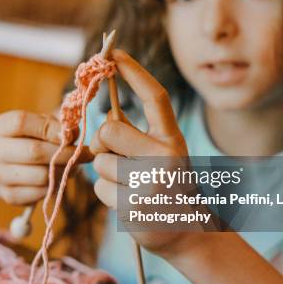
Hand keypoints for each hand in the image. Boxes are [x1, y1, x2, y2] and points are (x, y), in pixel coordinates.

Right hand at [0, 110, 92, 205]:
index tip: (70, 134)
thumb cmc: (28, 139)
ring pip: (40, 175)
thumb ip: (57, 124)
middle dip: (65, 153)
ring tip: (72, 165)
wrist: (6, 165)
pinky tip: (58, 178)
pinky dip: (55, 186)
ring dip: (63, 171)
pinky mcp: (7, 195)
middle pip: (33, 151)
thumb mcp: (39, 125)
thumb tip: (73, 132)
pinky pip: (40, 193)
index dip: (49, 127)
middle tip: (86, 154)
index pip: (21, 122)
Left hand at [90, 49, 199, 253]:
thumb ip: (135, 133)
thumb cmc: (165, 185)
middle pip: (108, 131)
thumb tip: (104, 111)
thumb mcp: (160, 154)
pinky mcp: (134, 205)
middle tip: (119, 157)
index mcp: (173, 138)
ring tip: (130, 184)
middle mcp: (167, 156)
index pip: (155, 96)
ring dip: (106, 173)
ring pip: (99, 162)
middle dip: (103, 144)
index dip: (133, 71)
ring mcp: (151, 182)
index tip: (114, 52)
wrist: (184, 231)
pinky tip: (128, 201)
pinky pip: (99, 188)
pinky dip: (107, 194)